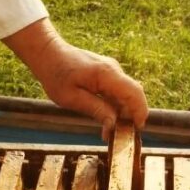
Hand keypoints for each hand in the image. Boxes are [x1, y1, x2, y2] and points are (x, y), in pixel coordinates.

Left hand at [3, 18, 147, 140]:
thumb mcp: (71, 98)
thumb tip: (113, 123)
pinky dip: (115, 105)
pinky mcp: (107, 73)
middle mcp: (113, 70)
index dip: (140, 111)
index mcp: (106, 74)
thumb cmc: (56, 75)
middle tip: (121, 135)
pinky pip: (117, 91)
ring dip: (122, 112)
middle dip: (131, 115)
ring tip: (108, 130)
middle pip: (134, 94)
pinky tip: (105, 117)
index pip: (134, 93)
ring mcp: (111, 70)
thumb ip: (95, 109)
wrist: (48, 54)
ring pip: (126, 94)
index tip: (137, 128)